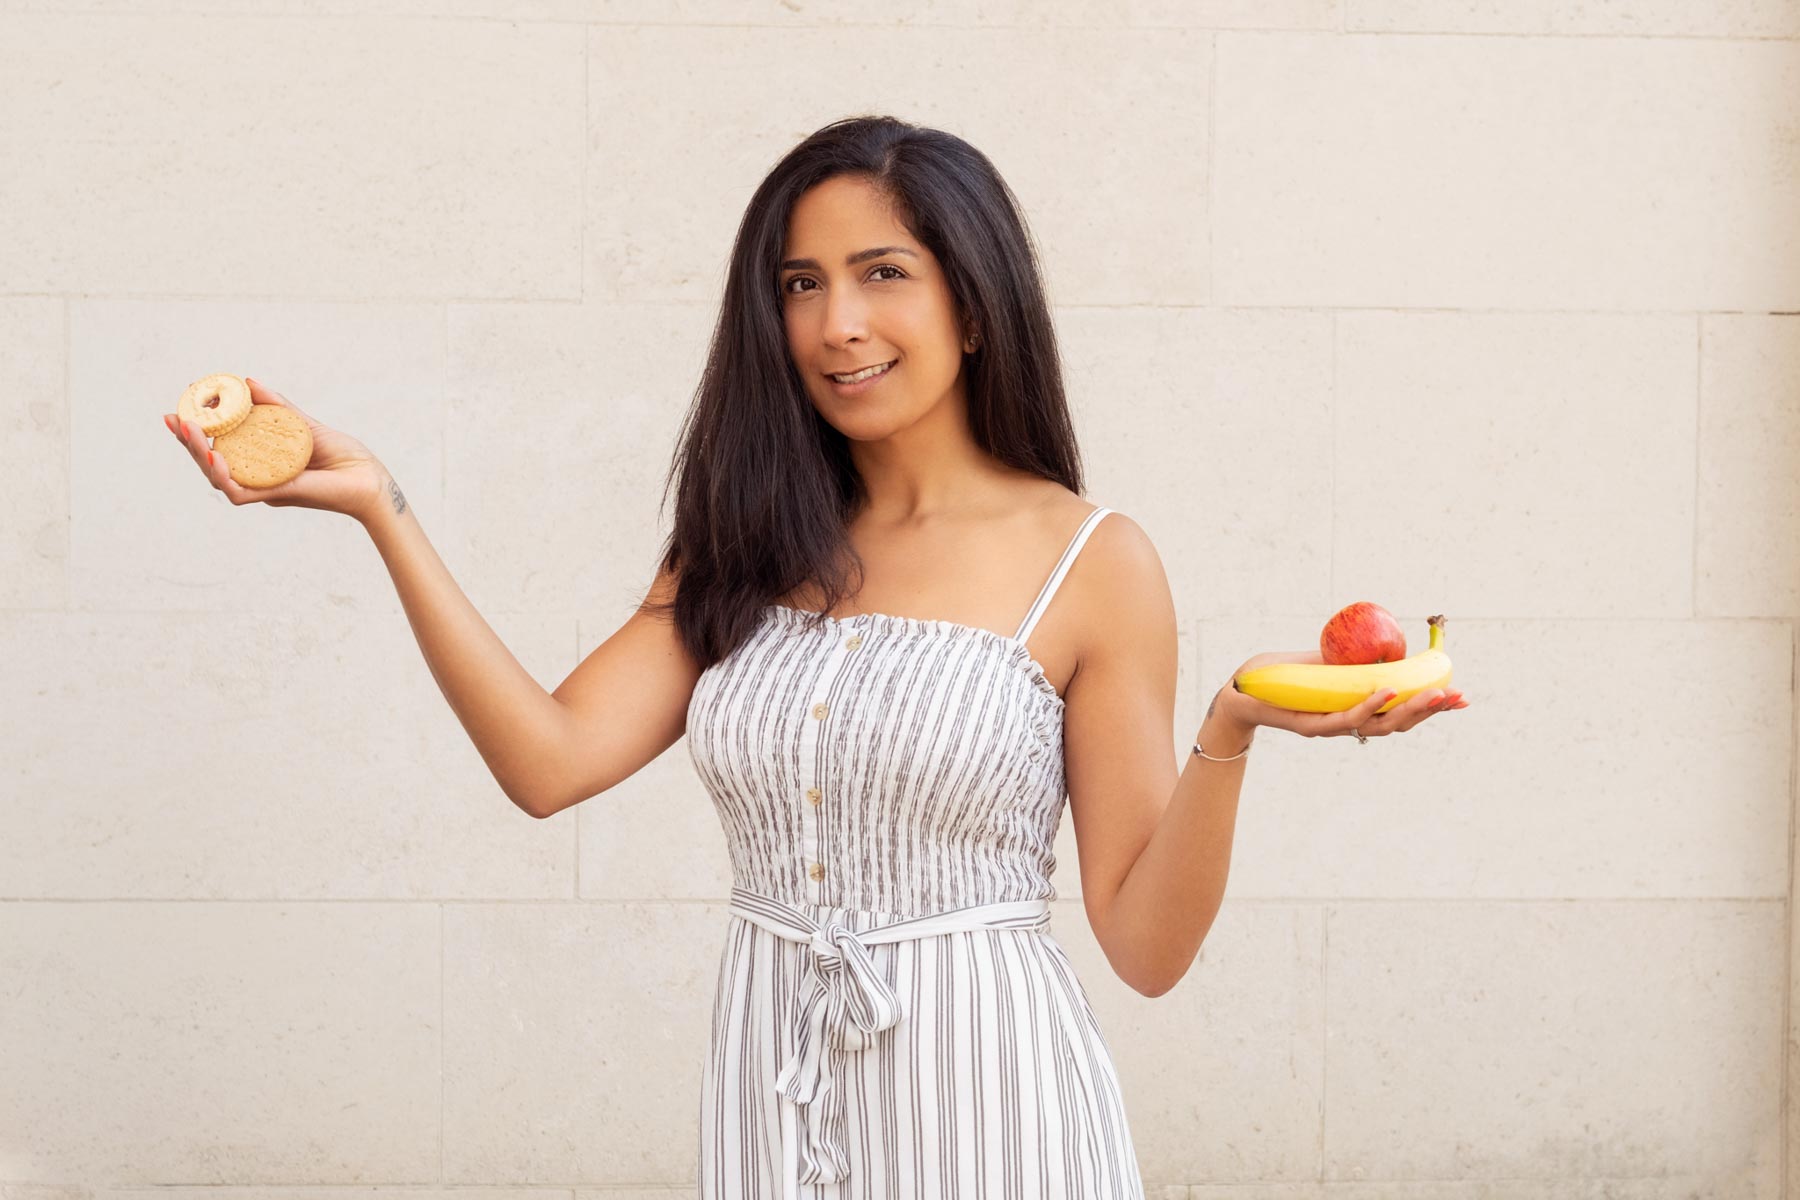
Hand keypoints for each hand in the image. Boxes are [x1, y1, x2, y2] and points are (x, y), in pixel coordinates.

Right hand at [163, 378, 388, 521]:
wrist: (368, 477)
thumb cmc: (343, 455)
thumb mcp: (304, 424)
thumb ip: (276, 407)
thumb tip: (246, 382)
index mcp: (260, 461)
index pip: (220, 448)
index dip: (197, 431)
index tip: (181, 408)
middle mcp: (258, 477)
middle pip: (211, 463)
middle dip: (188, 442)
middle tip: (173, 418)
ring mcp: (265, 488)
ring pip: (219, 479)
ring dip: (198, 455)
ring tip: (188, 431)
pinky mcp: (276, 497)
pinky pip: (240, 492)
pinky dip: (224, 475)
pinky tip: (213, 456)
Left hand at [1218, 650, 1467, 739]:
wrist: (1245, 685)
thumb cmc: (1288, 673)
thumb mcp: (1330, 660)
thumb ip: (1358, 658)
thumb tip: (1393, 641)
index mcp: (1357, 710)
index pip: (1401, 714)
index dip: (1431, 708)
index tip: (1462, 697)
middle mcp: (1347, 724)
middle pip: (1397, 725)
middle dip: (1430, 711)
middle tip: (1457, 697)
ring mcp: (1331, 727)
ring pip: (1377, 725)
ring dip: (1408, 709)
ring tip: (1433, 694)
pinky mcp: (1311, 725)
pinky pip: (1345, 718)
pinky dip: (1370, 705)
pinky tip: (1387, 690)